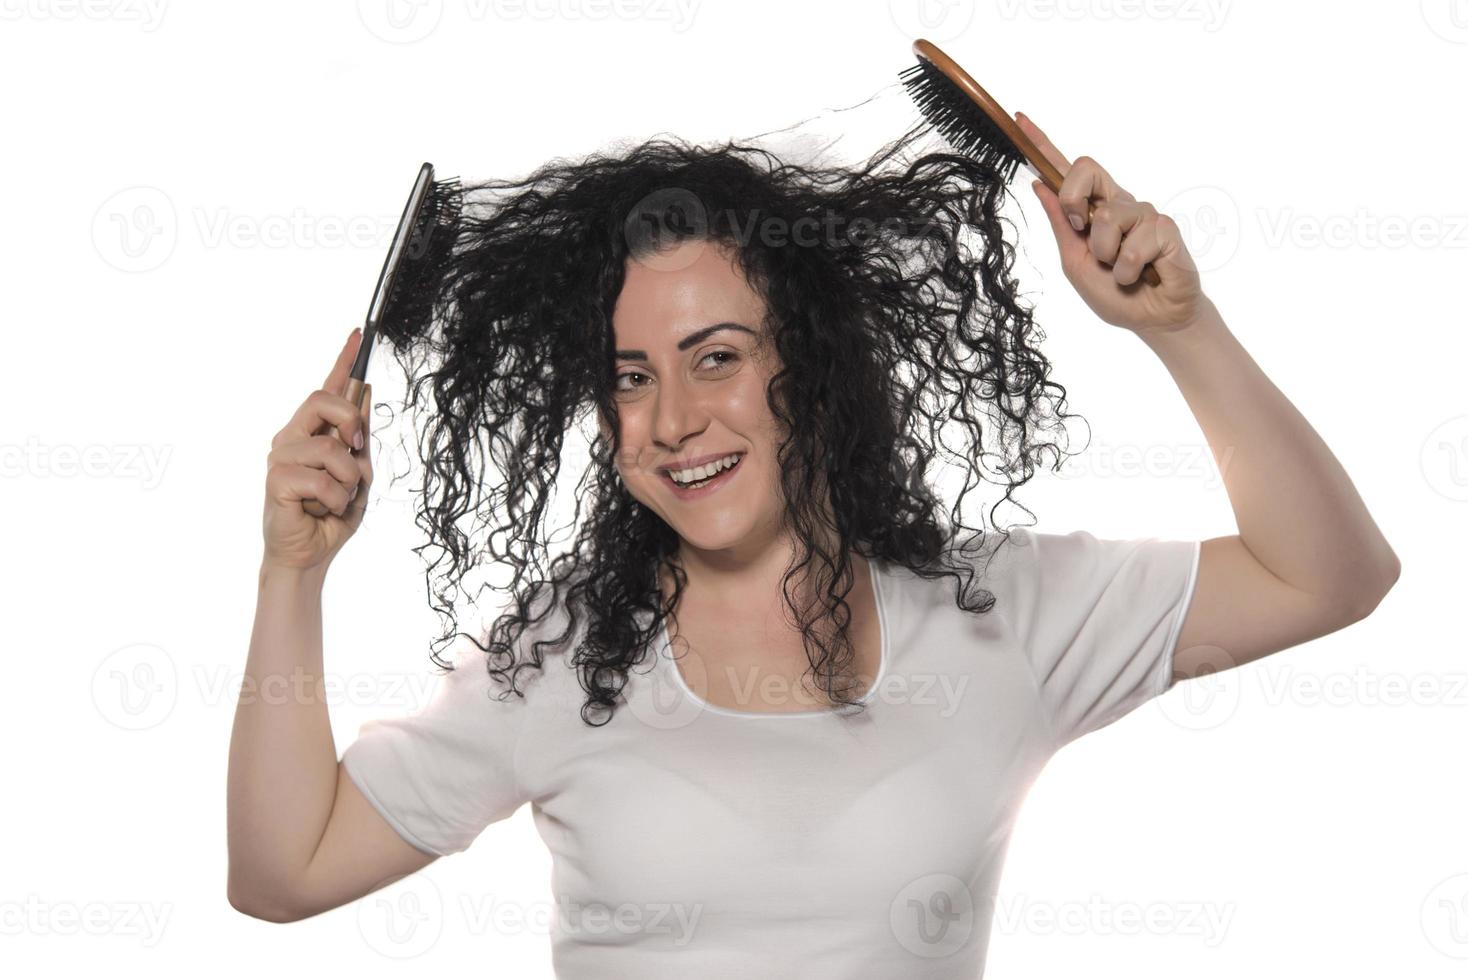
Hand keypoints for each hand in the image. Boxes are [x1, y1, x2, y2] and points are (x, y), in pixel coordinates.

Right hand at [261, 328, 374, 570]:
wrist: (310, 556)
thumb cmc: (330, 517)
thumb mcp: (357, 475)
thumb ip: (358, 439)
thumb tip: (365, 392)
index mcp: (311, 432)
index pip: (327, 389)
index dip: (343, 360)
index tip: (359, 334)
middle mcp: (291, 437)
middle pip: (323, 400)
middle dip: (350, 421)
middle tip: (356, 450)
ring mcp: (280, 456)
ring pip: (332, 449)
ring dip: (349, 481)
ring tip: (337, 500)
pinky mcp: (276, 480)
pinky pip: (322, 480)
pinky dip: (336, 500)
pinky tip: (323, 511)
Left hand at [1016, 111, 1206, 335]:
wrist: (1152, 320)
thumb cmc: (1115, 294)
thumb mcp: (1075, 262)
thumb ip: (1061, 225)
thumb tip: (1040, 186)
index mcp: (1093, 210)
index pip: (1068, 172)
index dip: (1043, 145)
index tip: (1020, 119)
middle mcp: (1117, 204)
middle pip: (1087, 167)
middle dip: (1075, 199)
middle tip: (1084, 232)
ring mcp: (1142, 213)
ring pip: (1108, 217)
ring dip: (1107, 256)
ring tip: (1123, 272)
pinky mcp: (1165, 228)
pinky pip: (1135, 243)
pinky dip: (1129, 269)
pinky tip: (1144, 275)